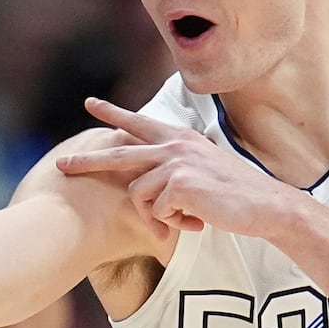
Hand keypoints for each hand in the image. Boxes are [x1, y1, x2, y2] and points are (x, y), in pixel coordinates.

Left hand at [55, 97, 302, 237]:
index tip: (90, 104)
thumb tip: (149, 185)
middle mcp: (175, 145)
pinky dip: (172, 223)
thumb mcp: (203, 169)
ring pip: (138, 194)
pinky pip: (157, 211)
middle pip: (118, 153)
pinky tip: (196, 221)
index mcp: (180, 138)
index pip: (139, 122)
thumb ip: (175, 168)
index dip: (113, 113)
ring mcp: (177, 163)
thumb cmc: (236, 193)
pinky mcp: (180, 184)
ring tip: (183, 220)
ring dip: (156, 216)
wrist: (266, 205)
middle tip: (61, 165)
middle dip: (87, 161)